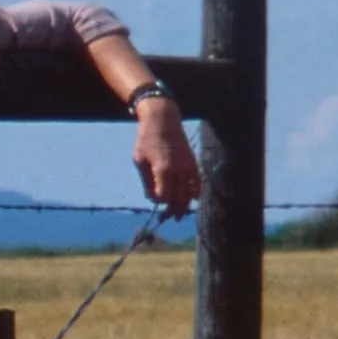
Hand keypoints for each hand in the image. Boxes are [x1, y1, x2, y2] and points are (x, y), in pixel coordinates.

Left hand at [133, 99, 199, 219]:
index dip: (158, 201)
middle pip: (179, 198)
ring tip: (179, 216)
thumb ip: (146, 181)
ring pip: (190, 193)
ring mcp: (188, 166)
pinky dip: (195, 193)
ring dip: (184, 206)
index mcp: (163, 169)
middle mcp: (179, 169)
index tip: (152, 197)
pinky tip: (192, 201)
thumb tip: (152, 199)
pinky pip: (197, 182)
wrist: (163, 119)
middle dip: (172, 210)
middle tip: (166, 219)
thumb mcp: (139, 160)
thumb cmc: (147, 139)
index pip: (164, 196)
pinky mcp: (193, 162)